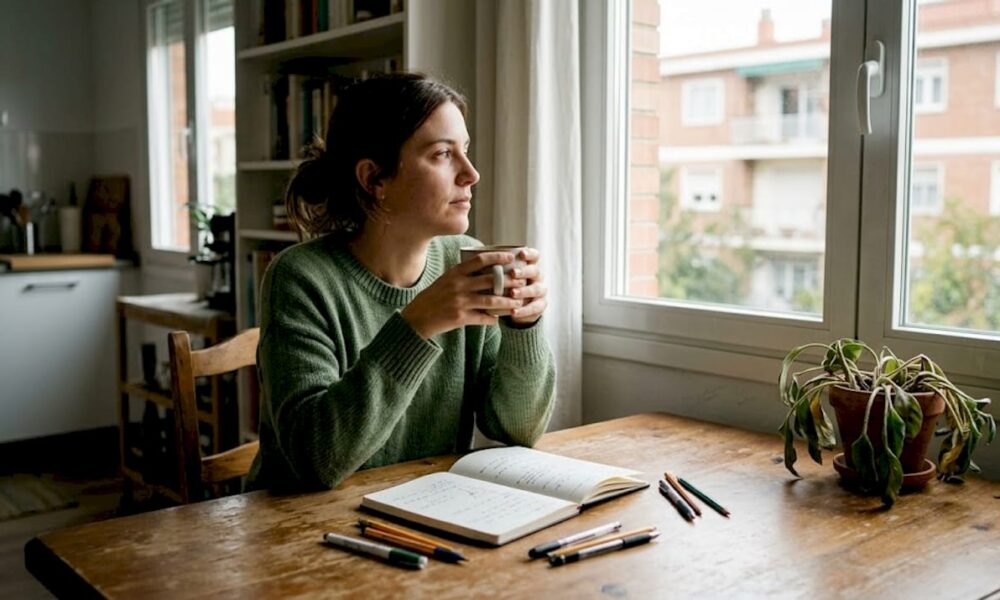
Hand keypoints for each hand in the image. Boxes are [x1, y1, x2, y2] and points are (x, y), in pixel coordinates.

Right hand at [401, 251, 523, 338]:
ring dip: (508, 302)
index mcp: (455, 273)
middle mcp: (458, 285)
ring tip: (518, 302)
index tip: (510, 257)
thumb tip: (485, 266)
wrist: (416, 318)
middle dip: (509, 281)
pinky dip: (493, 319)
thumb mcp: (445, 280)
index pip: (480, 260)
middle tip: (522, 281)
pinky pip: (484, 318)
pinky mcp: (460, 318)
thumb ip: (463, 274)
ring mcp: (460, 302)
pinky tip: (499, 319)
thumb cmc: (433, 297)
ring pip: (492, 301)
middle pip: (490, 280)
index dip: (497, 257)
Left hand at [506, 247, 546, 326]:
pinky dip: (523, 310)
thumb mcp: (503, 278)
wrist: (518, 308)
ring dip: (523, 291)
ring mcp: (540, 291)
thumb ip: (499, 271)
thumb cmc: (507, 287)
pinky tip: (513, 311)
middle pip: (535, 271)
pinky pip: (534, 308)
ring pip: (536, 289)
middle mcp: (537, 277)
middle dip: (524, 272)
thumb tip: (480, 264)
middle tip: (513, 273)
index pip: (535, 256)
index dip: (529, 254)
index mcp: (530, 266)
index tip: (521, 254)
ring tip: (512, 293)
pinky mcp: (540, 305)